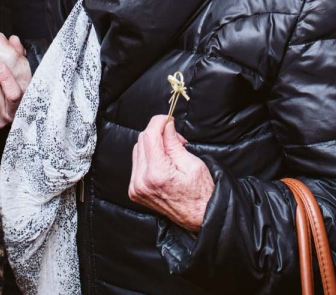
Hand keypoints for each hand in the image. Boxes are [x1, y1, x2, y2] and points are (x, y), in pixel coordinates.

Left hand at [128, 115, 214, 231]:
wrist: (198, 218)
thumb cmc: (201, 194)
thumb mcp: (192, 164)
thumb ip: (174, 143)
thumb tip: (165, 124)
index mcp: (157, 173)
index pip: (149, 135)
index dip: (158, 122)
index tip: (168, 118)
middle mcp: (141, 181)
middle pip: (141, 141)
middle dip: (158, 134)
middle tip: (177, 140)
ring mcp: (136, 188)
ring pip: (138, 150)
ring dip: (153, 145)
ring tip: (172, 152)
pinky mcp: (135, 191)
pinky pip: (137, 163)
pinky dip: (149, 157)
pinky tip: (163, 162)